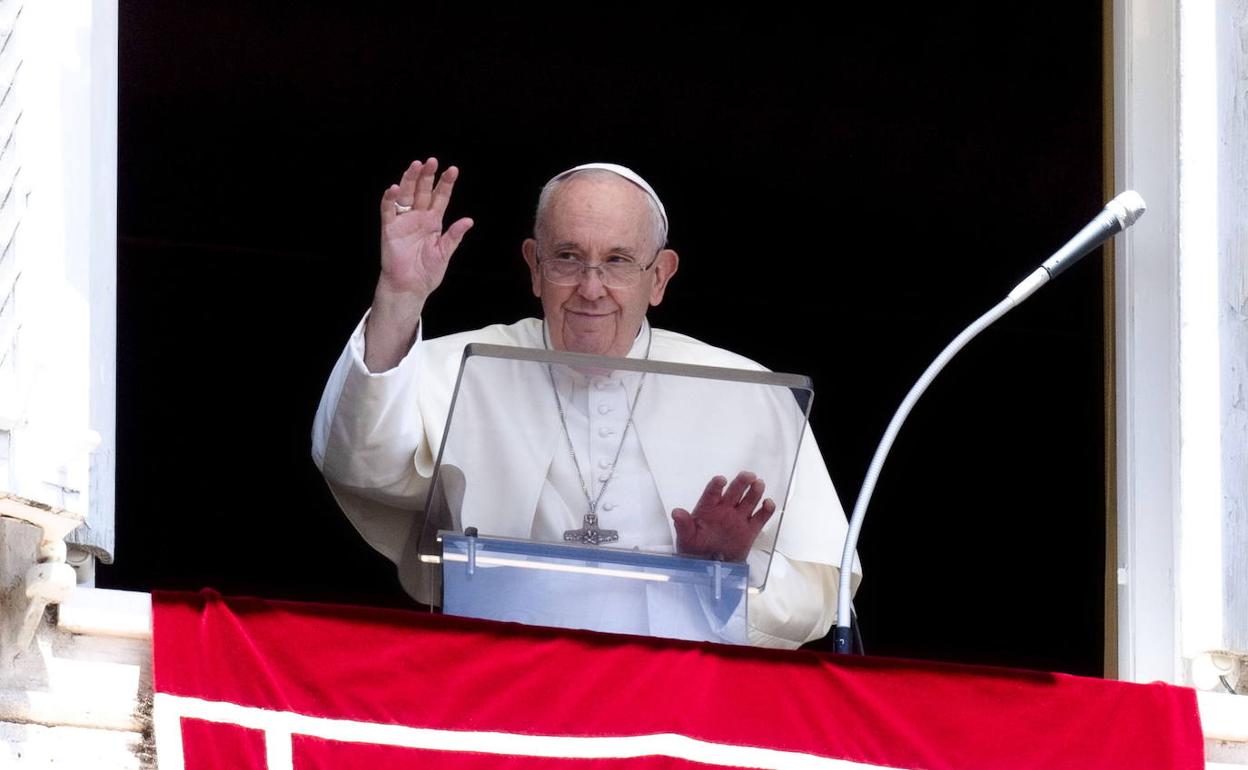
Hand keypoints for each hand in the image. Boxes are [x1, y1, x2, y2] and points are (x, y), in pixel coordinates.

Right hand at [377, 157, 473, 300]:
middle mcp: (418, 218)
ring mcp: (403, 221)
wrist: (410, 287)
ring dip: (410, 180)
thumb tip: (468, 220)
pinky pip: (388, 210)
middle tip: (432, 161)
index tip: (453, 170)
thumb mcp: (444, 253)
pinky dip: (390, 199)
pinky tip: (395, 188)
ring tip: (416, 165)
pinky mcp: (389, 229)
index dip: (446, 184)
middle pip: (423, 191)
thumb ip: (454, 236)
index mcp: (433, 222)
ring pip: (406, 195)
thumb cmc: (426, 272)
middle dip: (427, 176)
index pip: (440, 198)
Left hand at [672, 471, 775, 561]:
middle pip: (734, 491)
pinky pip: (760, 517)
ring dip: (754, 492)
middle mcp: (724, 509)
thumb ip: (683, 525)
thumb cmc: (694, 551)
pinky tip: (768, 503)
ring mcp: (738, 519)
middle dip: (741, 482)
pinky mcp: (750, 530)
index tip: (721, 480)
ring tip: (759, 484)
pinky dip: (766, 510)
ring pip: (749, 500)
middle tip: (748, 476)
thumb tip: (676, 512)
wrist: (710, 569)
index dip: (716, 485)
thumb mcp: (686, 539)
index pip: (712, 492)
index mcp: (708, 508)